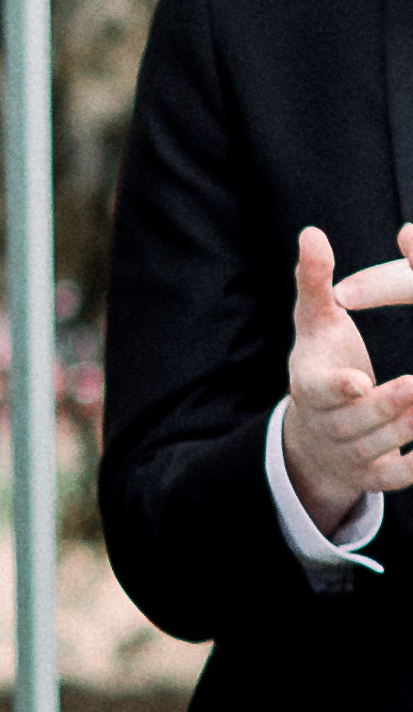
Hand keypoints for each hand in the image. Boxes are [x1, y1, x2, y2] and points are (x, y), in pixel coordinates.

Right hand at [283, 222, 412, 528]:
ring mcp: (349, 454)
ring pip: (378, 447)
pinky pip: (395, 478)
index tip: (358, 381)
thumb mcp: (315, 324)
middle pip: (355, 421)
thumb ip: (314, 282)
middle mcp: (326, 425)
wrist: (316, 437)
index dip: (337, 389)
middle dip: (386, 406)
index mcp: (308, 386)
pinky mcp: (372, 475)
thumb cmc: (322, 364)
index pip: (317, 391)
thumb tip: (310, 234)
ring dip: (405, 430)